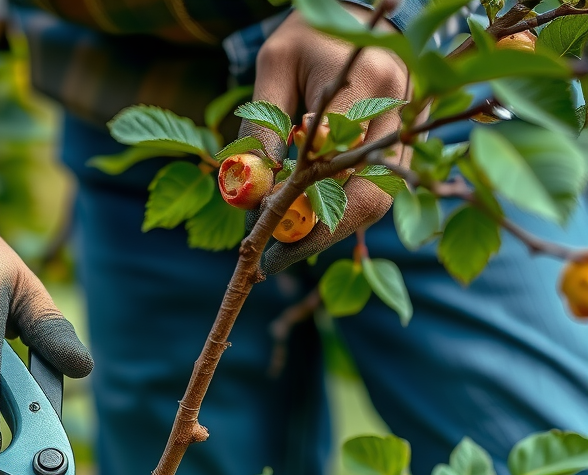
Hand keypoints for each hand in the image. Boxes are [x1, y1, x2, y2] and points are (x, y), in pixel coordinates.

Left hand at [247, 5, 409, 273]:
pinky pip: (378, 191)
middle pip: (370, 195)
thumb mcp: (273, 70)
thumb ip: (262, 129)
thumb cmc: (308, 38)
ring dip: (331, 230)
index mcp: (369, 82)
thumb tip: (252, 197)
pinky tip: (308, 224)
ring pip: (379, 200)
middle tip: (274, 260)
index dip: (302, 206)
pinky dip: (341, 213)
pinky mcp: (408, 142)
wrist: (355, 13)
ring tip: (286, 248)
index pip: (337, 163)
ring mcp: (413, 127)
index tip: (265, 233)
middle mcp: (403, 108)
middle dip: (320, 234)